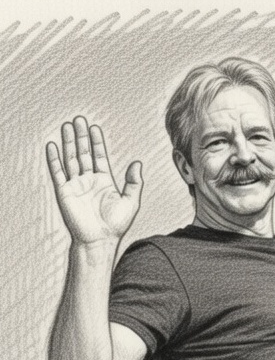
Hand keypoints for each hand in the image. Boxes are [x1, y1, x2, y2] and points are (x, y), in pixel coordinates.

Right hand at [46, 116, 142, 244]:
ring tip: (67, 126)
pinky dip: (54, 160)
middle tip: (80, 119)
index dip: (97, 142)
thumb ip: (134, 183)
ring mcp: (76, 186)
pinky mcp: (65, 192)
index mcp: (104, 181)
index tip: (95, 128)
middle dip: (81, 137)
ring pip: (71, 159)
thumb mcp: (130, 202)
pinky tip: (52, 146)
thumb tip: (137, 163)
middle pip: (84, 153)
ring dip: (68, 143)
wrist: (99, 240)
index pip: (99, 156)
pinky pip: (58, 173)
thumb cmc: (115, 225)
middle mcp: (89, 181)